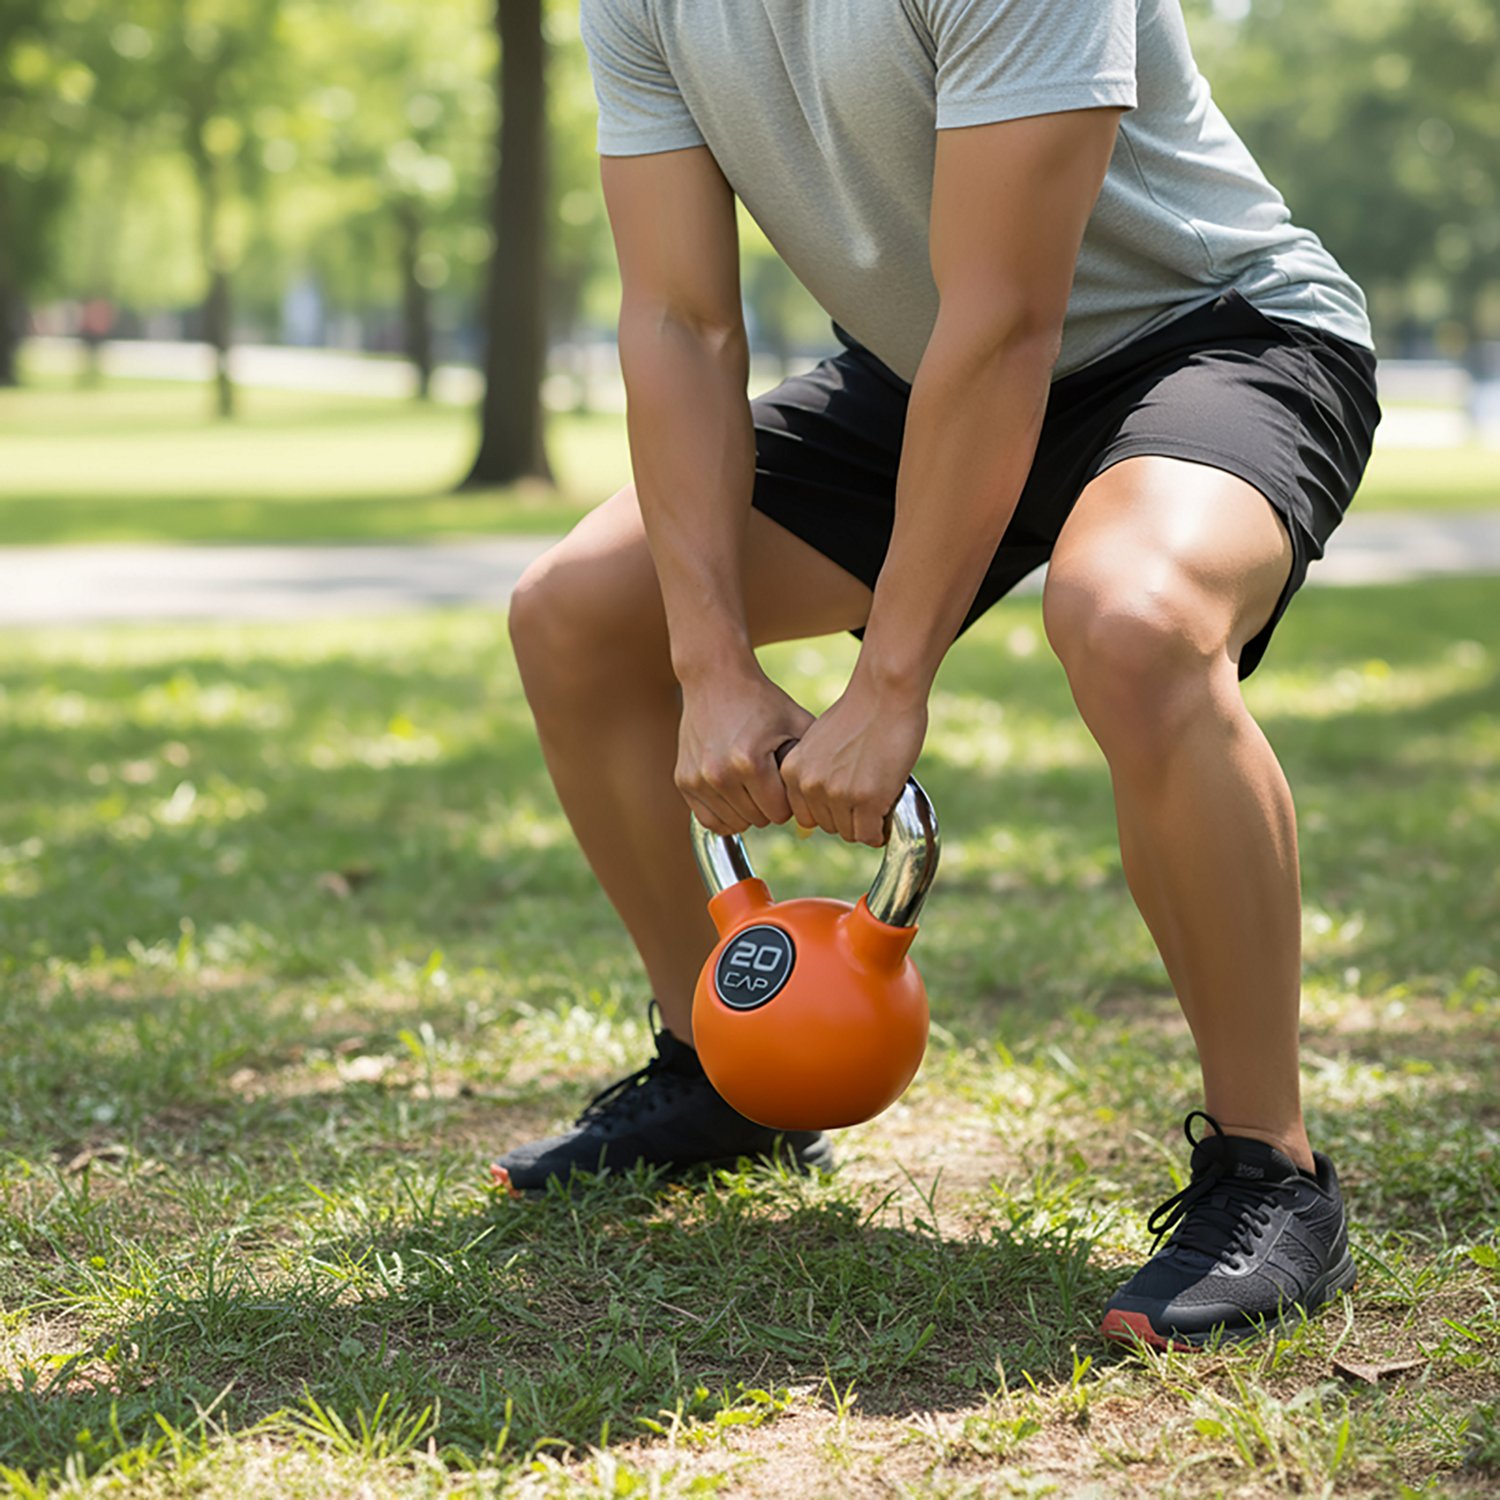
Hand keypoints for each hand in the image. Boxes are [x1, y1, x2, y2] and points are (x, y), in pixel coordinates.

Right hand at [676, 666, 814, 835]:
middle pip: (758, 820)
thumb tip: (823, 800)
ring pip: (734, 824)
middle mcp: (719, 774)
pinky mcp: (683, 781)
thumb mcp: (797, 722)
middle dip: (768, 804)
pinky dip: (725, 814)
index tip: (785, 778)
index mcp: (750, 762)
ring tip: (751, 783)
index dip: (788, 799)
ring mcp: (697, 779)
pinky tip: (733, 794)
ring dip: (747, 810)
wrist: (715, 679)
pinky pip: (709, 821)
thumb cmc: (762, 702)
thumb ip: (814, 760)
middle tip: (768, 778)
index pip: (780, 813)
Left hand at [780, 678, 927, 846]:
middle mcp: (809, 784)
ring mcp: (837, 794)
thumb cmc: (858, 714)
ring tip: (878, 795)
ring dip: (866, 821)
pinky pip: (870, 835)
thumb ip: (813, 772)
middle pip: (828, 826)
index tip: (846, 796)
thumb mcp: (818, 743)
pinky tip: (886, 810)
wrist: (885, 694)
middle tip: (867, 792)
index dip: (830, 809)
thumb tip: (822, 807)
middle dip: (849, 815)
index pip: (806, 815)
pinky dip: (880, 830)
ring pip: (850, 833)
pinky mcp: (867, 800)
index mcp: (792, 771)